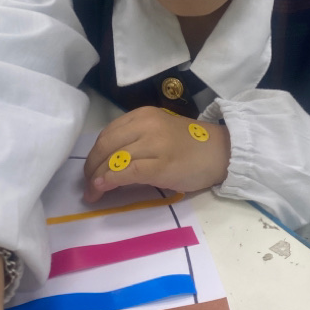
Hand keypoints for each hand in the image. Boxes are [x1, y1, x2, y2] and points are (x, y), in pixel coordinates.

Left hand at [83, 106, 230, 202]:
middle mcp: (146, 125)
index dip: (93, 155)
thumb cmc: (191, 147)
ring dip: (97, 178)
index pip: (107, 134)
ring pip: (114, 158)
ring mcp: (154, 143)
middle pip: (106, 145)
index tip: (89, 172)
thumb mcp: (158, 135)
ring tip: (92, 193)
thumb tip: (106, 165)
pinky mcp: (161, 164)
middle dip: (91, 168)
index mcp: (143, 115)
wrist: (222, 152)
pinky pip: (128, 171)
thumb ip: (134, 142)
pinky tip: (103, 188)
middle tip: (87, 187)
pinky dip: (111, 180)